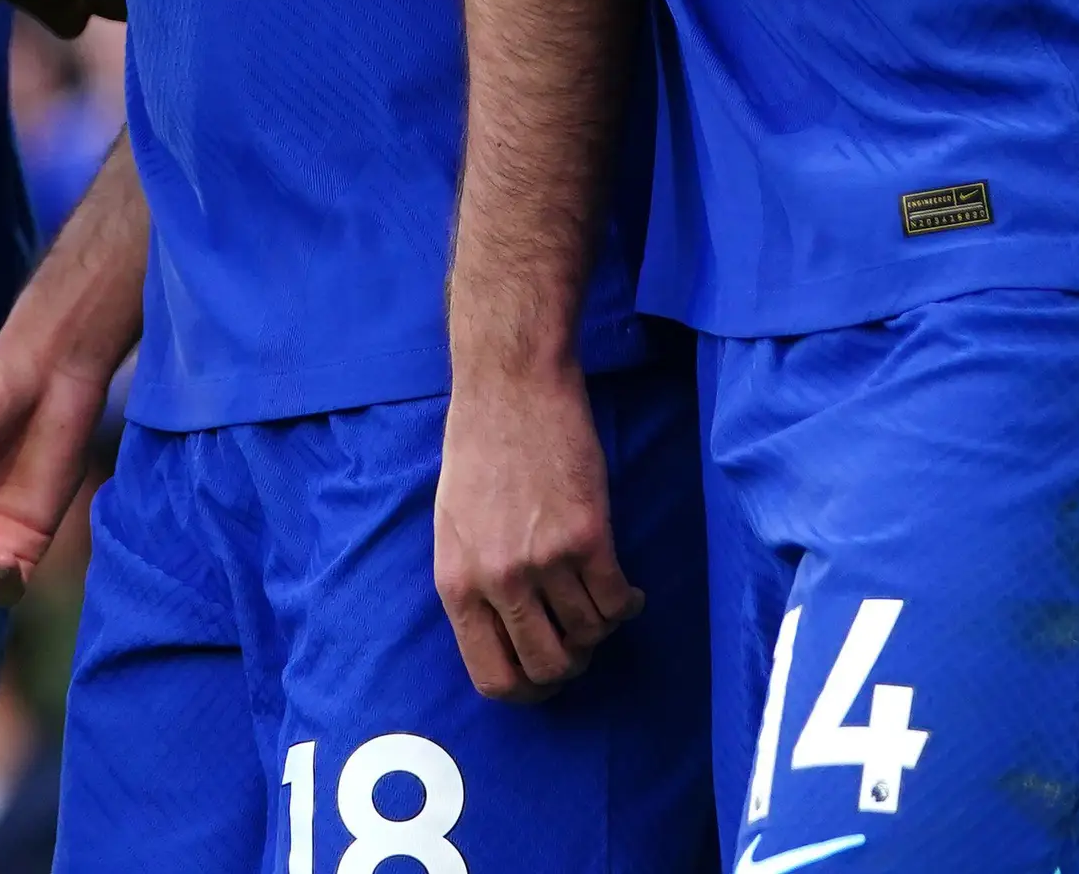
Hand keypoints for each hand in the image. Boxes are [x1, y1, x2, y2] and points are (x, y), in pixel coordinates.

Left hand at [437, 366, 640, 702]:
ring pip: (589, 636)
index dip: (528, 689)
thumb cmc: (478, 450)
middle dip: (572, 664)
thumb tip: (507, 637)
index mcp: (456, 584)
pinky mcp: (588, 536)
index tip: (546, 674)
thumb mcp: (452, 529)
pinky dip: (626, 604)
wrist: (510, 387)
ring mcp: (543, 561)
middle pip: (548, 668)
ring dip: (601, 627)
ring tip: (600, 599)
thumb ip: (475, 586)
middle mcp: (498, 581)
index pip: (493, 676)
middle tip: (582, 641)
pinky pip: (616, 603)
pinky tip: (625, 589)